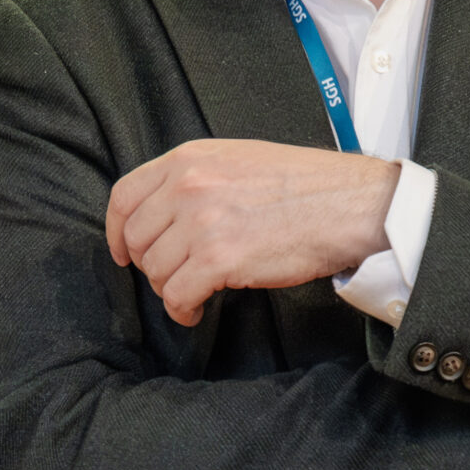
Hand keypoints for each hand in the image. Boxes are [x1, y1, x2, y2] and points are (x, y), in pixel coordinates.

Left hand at [106, 139, 400, 326]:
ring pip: (155, 270)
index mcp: (189, 159)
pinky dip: (182, 310)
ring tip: (192, 293)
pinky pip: (177, 295)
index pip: (124, 195)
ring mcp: (202, 221)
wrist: (352, 204)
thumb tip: (163, 212)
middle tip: (173, 276)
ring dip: (170, 289)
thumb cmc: (305, 186)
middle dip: (149, 265)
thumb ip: (196, 178)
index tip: (123, 252)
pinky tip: (197, 310)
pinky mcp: (219, 258)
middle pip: (136, 238)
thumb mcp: (239, 159)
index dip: (117, 231)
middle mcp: (188, 185)